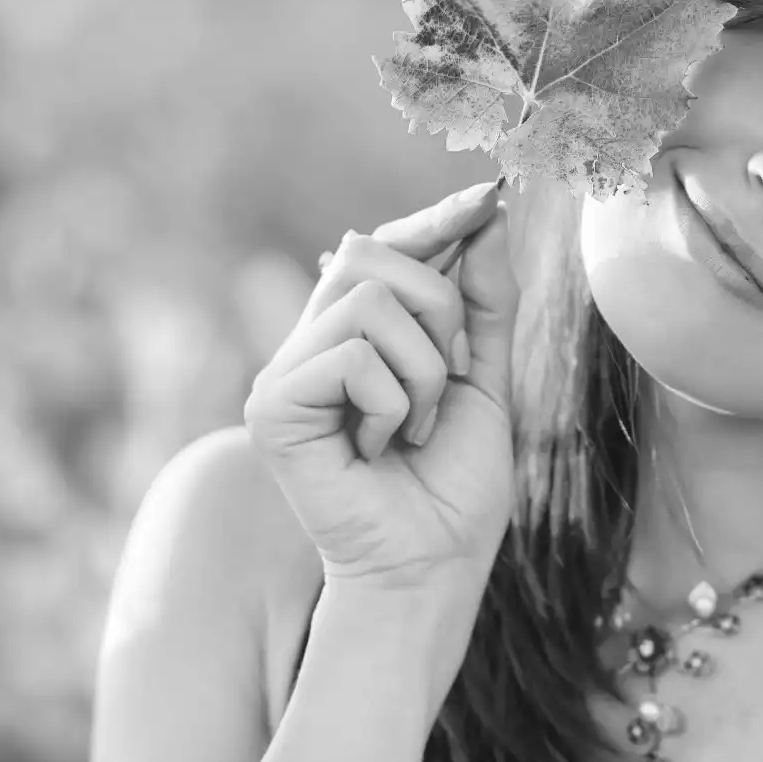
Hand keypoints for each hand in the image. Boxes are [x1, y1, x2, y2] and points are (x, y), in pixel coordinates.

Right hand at [242, 181, 517, 589]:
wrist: (433, 566)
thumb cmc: (454, 485)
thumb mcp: (486, 376)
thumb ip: (485, 298)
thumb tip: (488, 211)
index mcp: (357, 330)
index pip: (386, 244)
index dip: (434, 219)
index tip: (491, 196)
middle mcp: (313, 340)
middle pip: (371, 253)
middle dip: (440, 308)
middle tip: (450, 377)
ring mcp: (285, 370)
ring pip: (370, 301)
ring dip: (424, 369)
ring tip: (416, 425)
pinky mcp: (271, 406)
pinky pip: (352, 357)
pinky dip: (393, 405)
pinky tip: (378, 448)